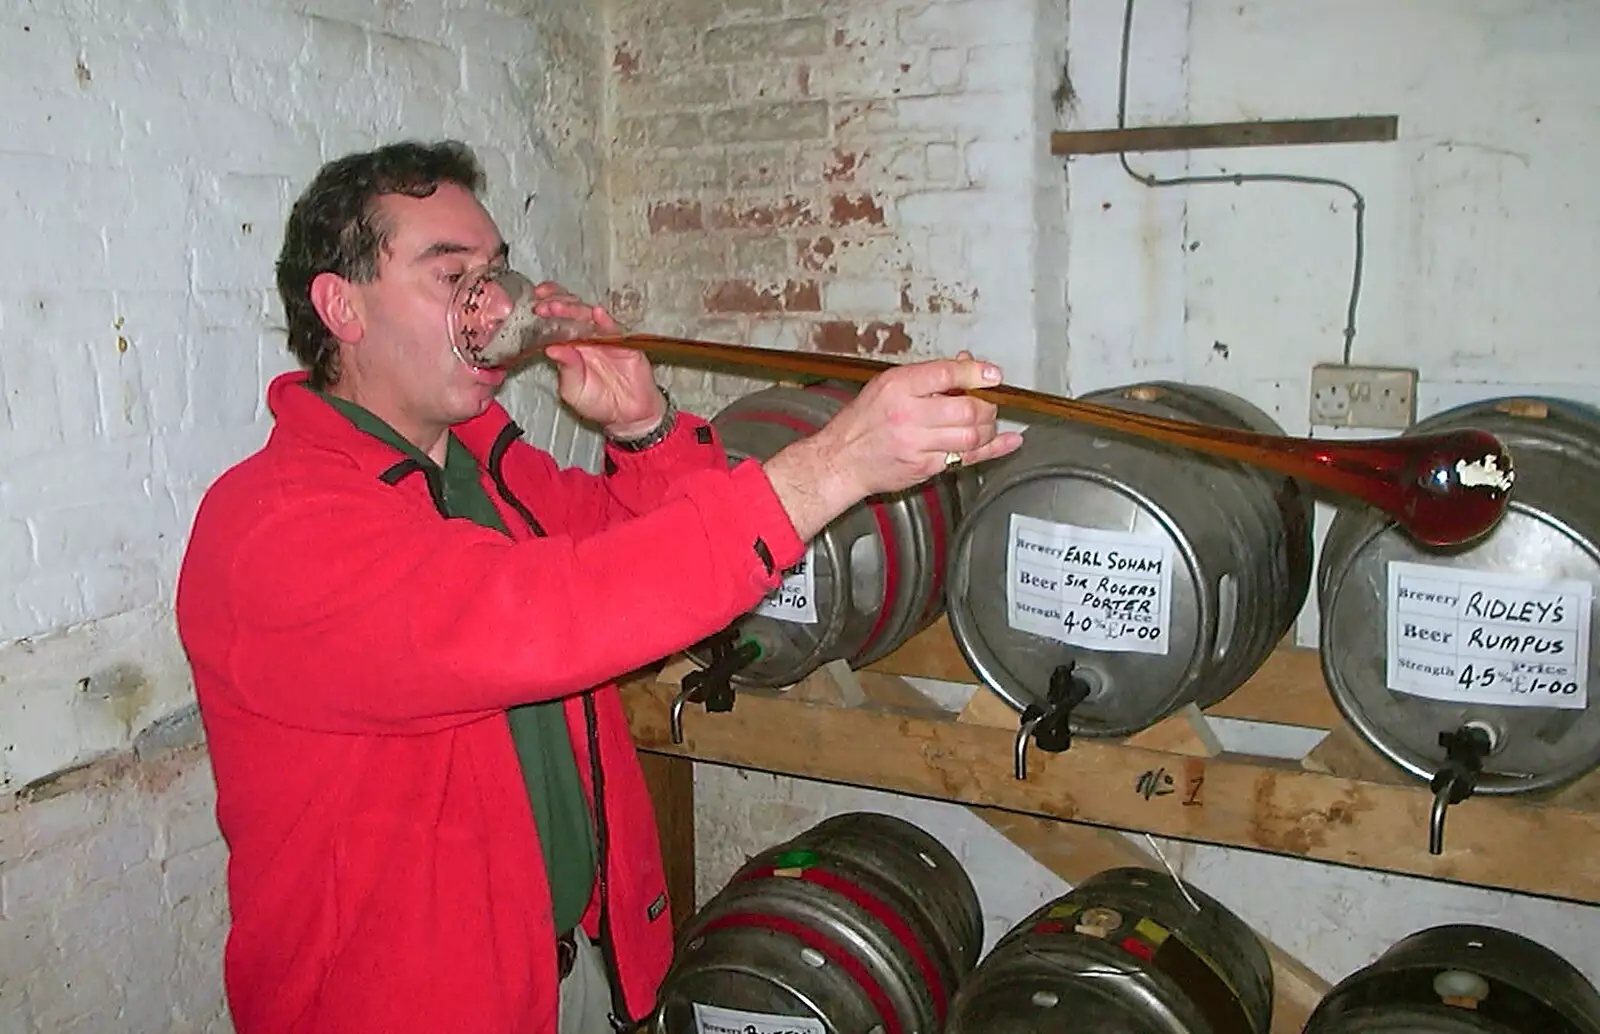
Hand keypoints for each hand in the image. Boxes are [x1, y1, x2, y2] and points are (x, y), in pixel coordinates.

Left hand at [537, 282, 663, 433]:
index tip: (534, 303)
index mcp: (570, 345)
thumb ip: (565, 369)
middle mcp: (586, 337)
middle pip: (571, 311)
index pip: (556, 320)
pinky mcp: (624, 343)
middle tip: (543, 306)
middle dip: (556, 304)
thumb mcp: (573, 390)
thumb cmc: (598, 402)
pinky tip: (596, 314)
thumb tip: (551, 349)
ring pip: (589, 315)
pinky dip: (605, 320)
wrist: (627, 414)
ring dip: (574, 309)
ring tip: (560, 306)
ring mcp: (605, 337)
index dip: (546, 308)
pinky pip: (614, 328)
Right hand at [763, 352, 1023, 540]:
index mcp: (897, 386)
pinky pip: (966, 458)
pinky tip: (1009, 441)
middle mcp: (908, 414)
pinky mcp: (925, 467)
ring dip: (988, 427)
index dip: (976, 372)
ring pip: (971, 435)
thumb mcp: (888, 385)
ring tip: (987, 422)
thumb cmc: (863, 421)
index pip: (946, 374)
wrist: (841, 461)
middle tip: (988, 403)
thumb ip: (928, 376)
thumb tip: (966, 364)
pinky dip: (993, 449)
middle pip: (966, 408)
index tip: (994, 374)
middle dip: (986, 405)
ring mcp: (917, 443)